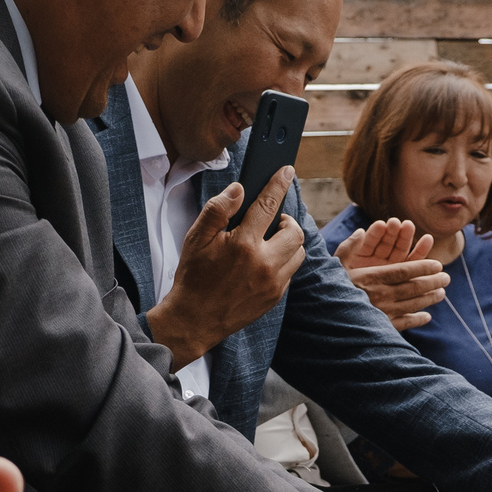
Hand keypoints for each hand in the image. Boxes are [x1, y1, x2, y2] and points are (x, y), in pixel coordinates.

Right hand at [146, 173, 305, 369]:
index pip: (268, 205)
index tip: (287, 171)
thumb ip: (218, 210)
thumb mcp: (197, 238)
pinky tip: (263, 262)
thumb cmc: (193, 277)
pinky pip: (290, 272)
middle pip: (295, 232)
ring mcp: (273, 283)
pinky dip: (283, 261)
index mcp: (244, 245)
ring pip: (298, 253)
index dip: (278, 184)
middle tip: (270, 222)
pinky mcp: (275, 297)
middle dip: (286, 221)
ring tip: (267, 242)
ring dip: (287, 242)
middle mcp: (264, 264)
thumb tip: (239, 189)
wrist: (194, 319)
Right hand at [335, 220, 446, 331]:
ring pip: (412, 304)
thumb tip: (362, 231)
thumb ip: (349, 247)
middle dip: (432, 281)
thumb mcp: (336, 264)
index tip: (438, 264)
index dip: (423, 267)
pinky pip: (403, 323)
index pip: (404, 270)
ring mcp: (382, 312)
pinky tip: (426, 316)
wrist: (324, 317)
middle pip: (413, 287)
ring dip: (429, 299)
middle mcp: (380, 295)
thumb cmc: (329, 287)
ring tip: (441, 293)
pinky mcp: (380, 327)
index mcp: (371, 277)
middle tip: (446, 277)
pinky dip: (417, 320)